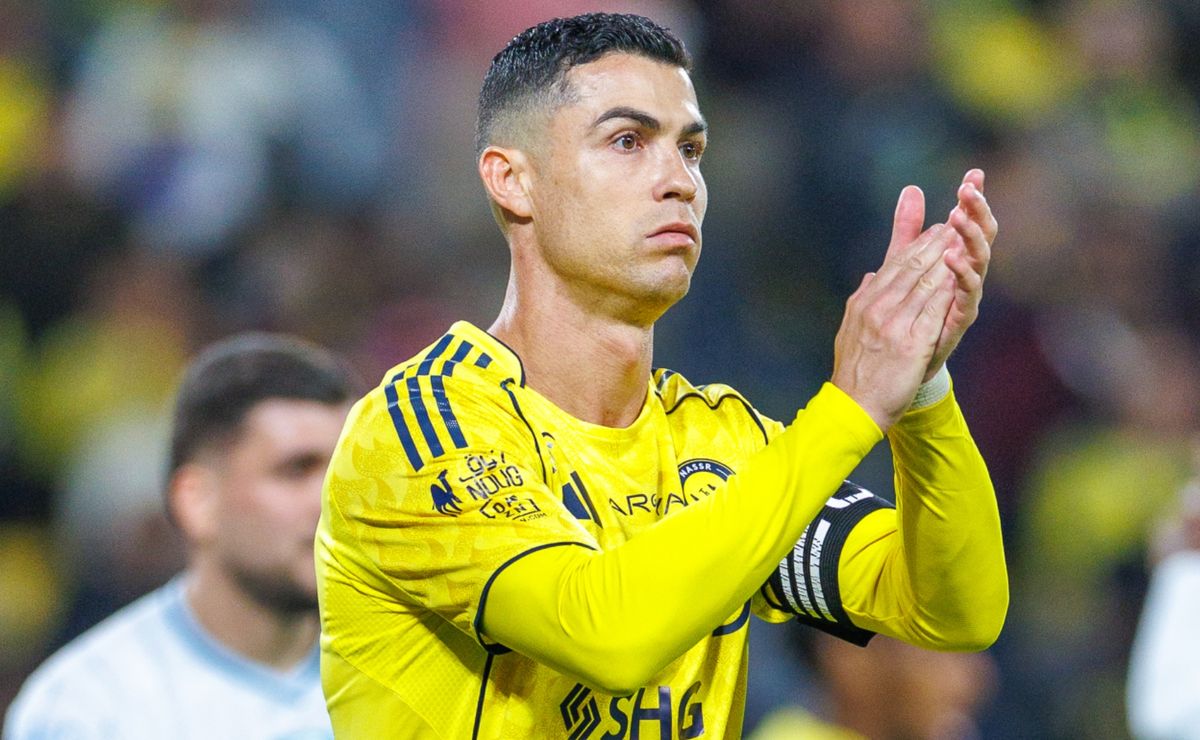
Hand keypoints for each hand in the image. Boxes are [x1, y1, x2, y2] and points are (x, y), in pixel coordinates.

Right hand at [831, 185, 957, 431]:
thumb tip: (871, 276)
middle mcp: (875, 306)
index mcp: (864, 302)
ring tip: (964, 238)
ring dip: (946, 257)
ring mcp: (891, 323)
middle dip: (935, 241)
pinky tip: (963, 274)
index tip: (937, 228)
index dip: (918, 243)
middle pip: (910, 266)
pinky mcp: (909, 343)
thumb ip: (863, 299)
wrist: (852, 408)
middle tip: (957, 221)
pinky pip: (934, 308)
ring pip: (924, 282)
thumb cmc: (856, 374)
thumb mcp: (852, 328)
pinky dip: (948, 288)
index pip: (894, 264)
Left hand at [923, 169, 997, 379]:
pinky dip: (961, 275)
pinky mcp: (958, 321)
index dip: (972, 198)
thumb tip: (912, 189)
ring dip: (969, 238)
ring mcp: (962, 299)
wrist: (895, 364)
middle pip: (978, 237)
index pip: (966, 222)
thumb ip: (908, 229)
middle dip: (976, 211)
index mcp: (953, 261)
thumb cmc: (905, 312)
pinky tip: (953, 257)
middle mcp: (963, 278)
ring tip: (958, 216)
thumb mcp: (902, 263)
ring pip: (977, 261)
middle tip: (969, 189)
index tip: (974, 173)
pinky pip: (966, 295)